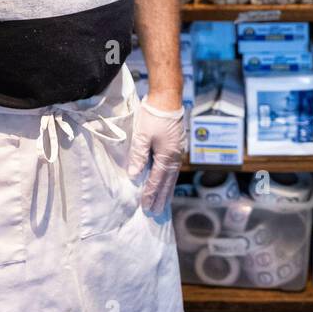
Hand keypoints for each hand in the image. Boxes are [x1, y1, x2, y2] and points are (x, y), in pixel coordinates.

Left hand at [127, 98, 185, 213]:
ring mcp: (178, 152)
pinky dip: (170, 179)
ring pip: (172, 176)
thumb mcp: (142, 136)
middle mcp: (175, 157)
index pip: (156, 180)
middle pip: (167, 182)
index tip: (146, 207)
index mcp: (166, 156)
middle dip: (161, 197)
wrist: (168, 98)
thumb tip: (134, 175)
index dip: (150, 194)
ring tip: (164, 202)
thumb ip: (139, 156)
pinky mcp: (177, 146)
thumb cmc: (153, 116)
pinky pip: (174, 168)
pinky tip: (168, 182)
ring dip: (167, 190)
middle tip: (157, 212)